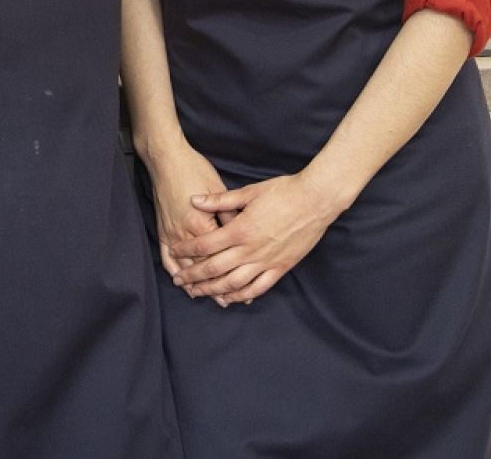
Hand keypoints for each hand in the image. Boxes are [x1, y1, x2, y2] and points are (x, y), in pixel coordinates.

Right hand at [144, 141, 230, 290]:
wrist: (168, 160)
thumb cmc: (195, 170)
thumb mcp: (220, 190)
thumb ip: (230, 215)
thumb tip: (242, 234)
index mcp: (203, 224)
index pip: (219, 256)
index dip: (232, 273)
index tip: (243, 286)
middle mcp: (185, 233)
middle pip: (202, 267)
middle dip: (214, 285)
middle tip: (226, 302)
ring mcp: (171, 233)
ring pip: (184, 266)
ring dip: (194, 283)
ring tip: (204, 296)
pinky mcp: (162, 230)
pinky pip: (166, 257)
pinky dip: (174, 270)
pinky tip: (180, 281)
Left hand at [166, 173, 340, 305]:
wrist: (315, 200)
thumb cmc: (283, 192)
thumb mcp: (249, 192)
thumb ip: (220, 199)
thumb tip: (195, 200)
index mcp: (240, 230)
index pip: (205, 244)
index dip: (187, 249)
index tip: (174, 250)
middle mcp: (250, 250)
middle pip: (214, 268)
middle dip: (193, 276)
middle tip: (179, 280)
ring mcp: (266, 261)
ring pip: (233, 283)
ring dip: (213, 290)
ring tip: (198, 293)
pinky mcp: (281, 268)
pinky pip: (258, 288)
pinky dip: (243, 296)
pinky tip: (231, 298)